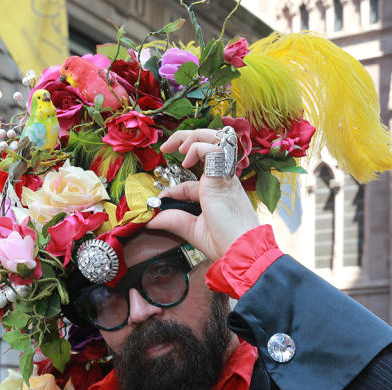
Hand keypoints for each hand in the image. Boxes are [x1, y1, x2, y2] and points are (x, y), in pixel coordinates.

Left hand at [150, 129, 258, 261]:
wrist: (241, 250)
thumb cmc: (225, 242)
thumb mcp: (192, 230)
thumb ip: (173, 221)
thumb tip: (150, 219)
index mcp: (217, 192)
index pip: (191, 182)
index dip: (172, 188)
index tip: (159, 200)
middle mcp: (223, 179)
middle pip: (208, 144)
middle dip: (184, 139)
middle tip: (165, 147)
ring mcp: (224, 175)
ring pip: (212, 138)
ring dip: (190, 137)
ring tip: (176, 147)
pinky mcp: (222, 175)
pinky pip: (210, 148)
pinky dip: (195, 147)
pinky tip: (185, 160)